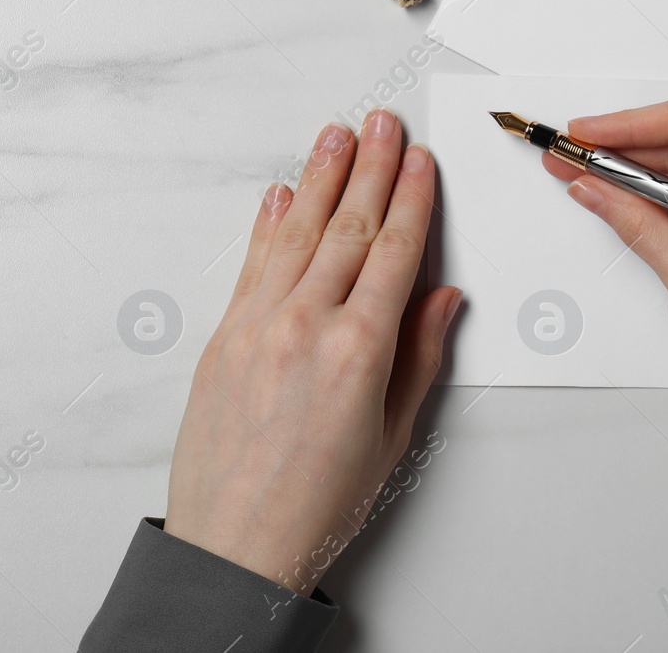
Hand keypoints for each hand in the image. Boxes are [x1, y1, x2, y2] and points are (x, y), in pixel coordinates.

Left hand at [165, 109, 460, 593]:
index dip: (412, 199)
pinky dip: (269, 223)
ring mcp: (258, 325)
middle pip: (349, 228)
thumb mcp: (392, 436)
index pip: (395, 252)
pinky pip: (253, 264)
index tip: (421, 160)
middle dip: (370, 168)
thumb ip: (420, 357)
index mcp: (360, 350)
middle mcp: (306, 325)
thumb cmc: (318, 504)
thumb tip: (443, 296)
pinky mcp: (223, 336)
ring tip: (336, 135)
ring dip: (320, 178)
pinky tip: (282, 192)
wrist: (234, 544)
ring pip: (298, 234)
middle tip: (383, 122)